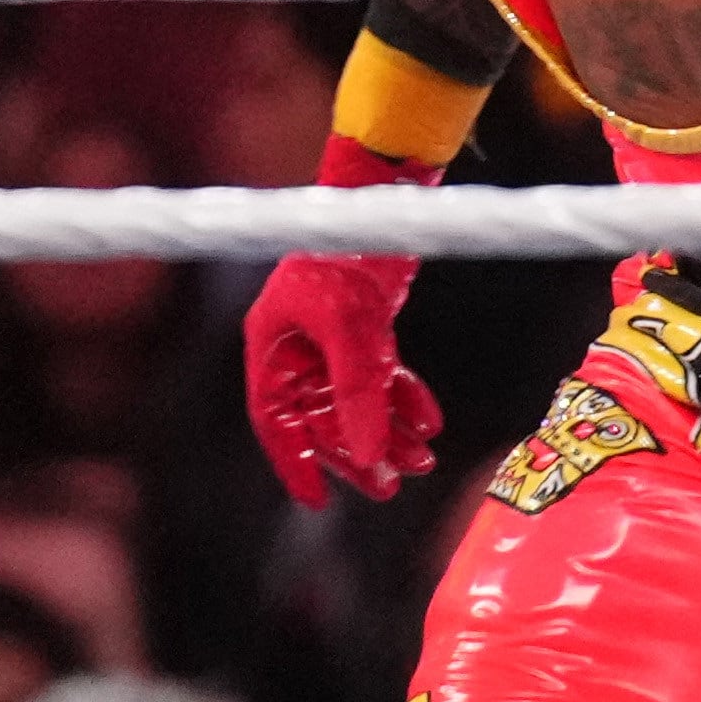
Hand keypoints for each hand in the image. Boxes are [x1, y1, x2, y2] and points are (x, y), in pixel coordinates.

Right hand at [243, 255, 440, 506]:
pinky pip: (382, 374)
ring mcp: (332, 337)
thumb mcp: (351, 329)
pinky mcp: (367, 324)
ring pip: (358, 399)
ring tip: (421, 461)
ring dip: (389, 430)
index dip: (295, 462)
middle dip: (357, 453)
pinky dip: (405, 397)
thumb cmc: (347, 254)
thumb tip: (369, 452)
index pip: (275, 421)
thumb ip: (360, 391)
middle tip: (389, 488)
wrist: (383, 201)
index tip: (318, 500)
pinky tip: (429, 422)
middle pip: (322, 417)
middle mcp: (297, 348)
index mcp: (271, 349)